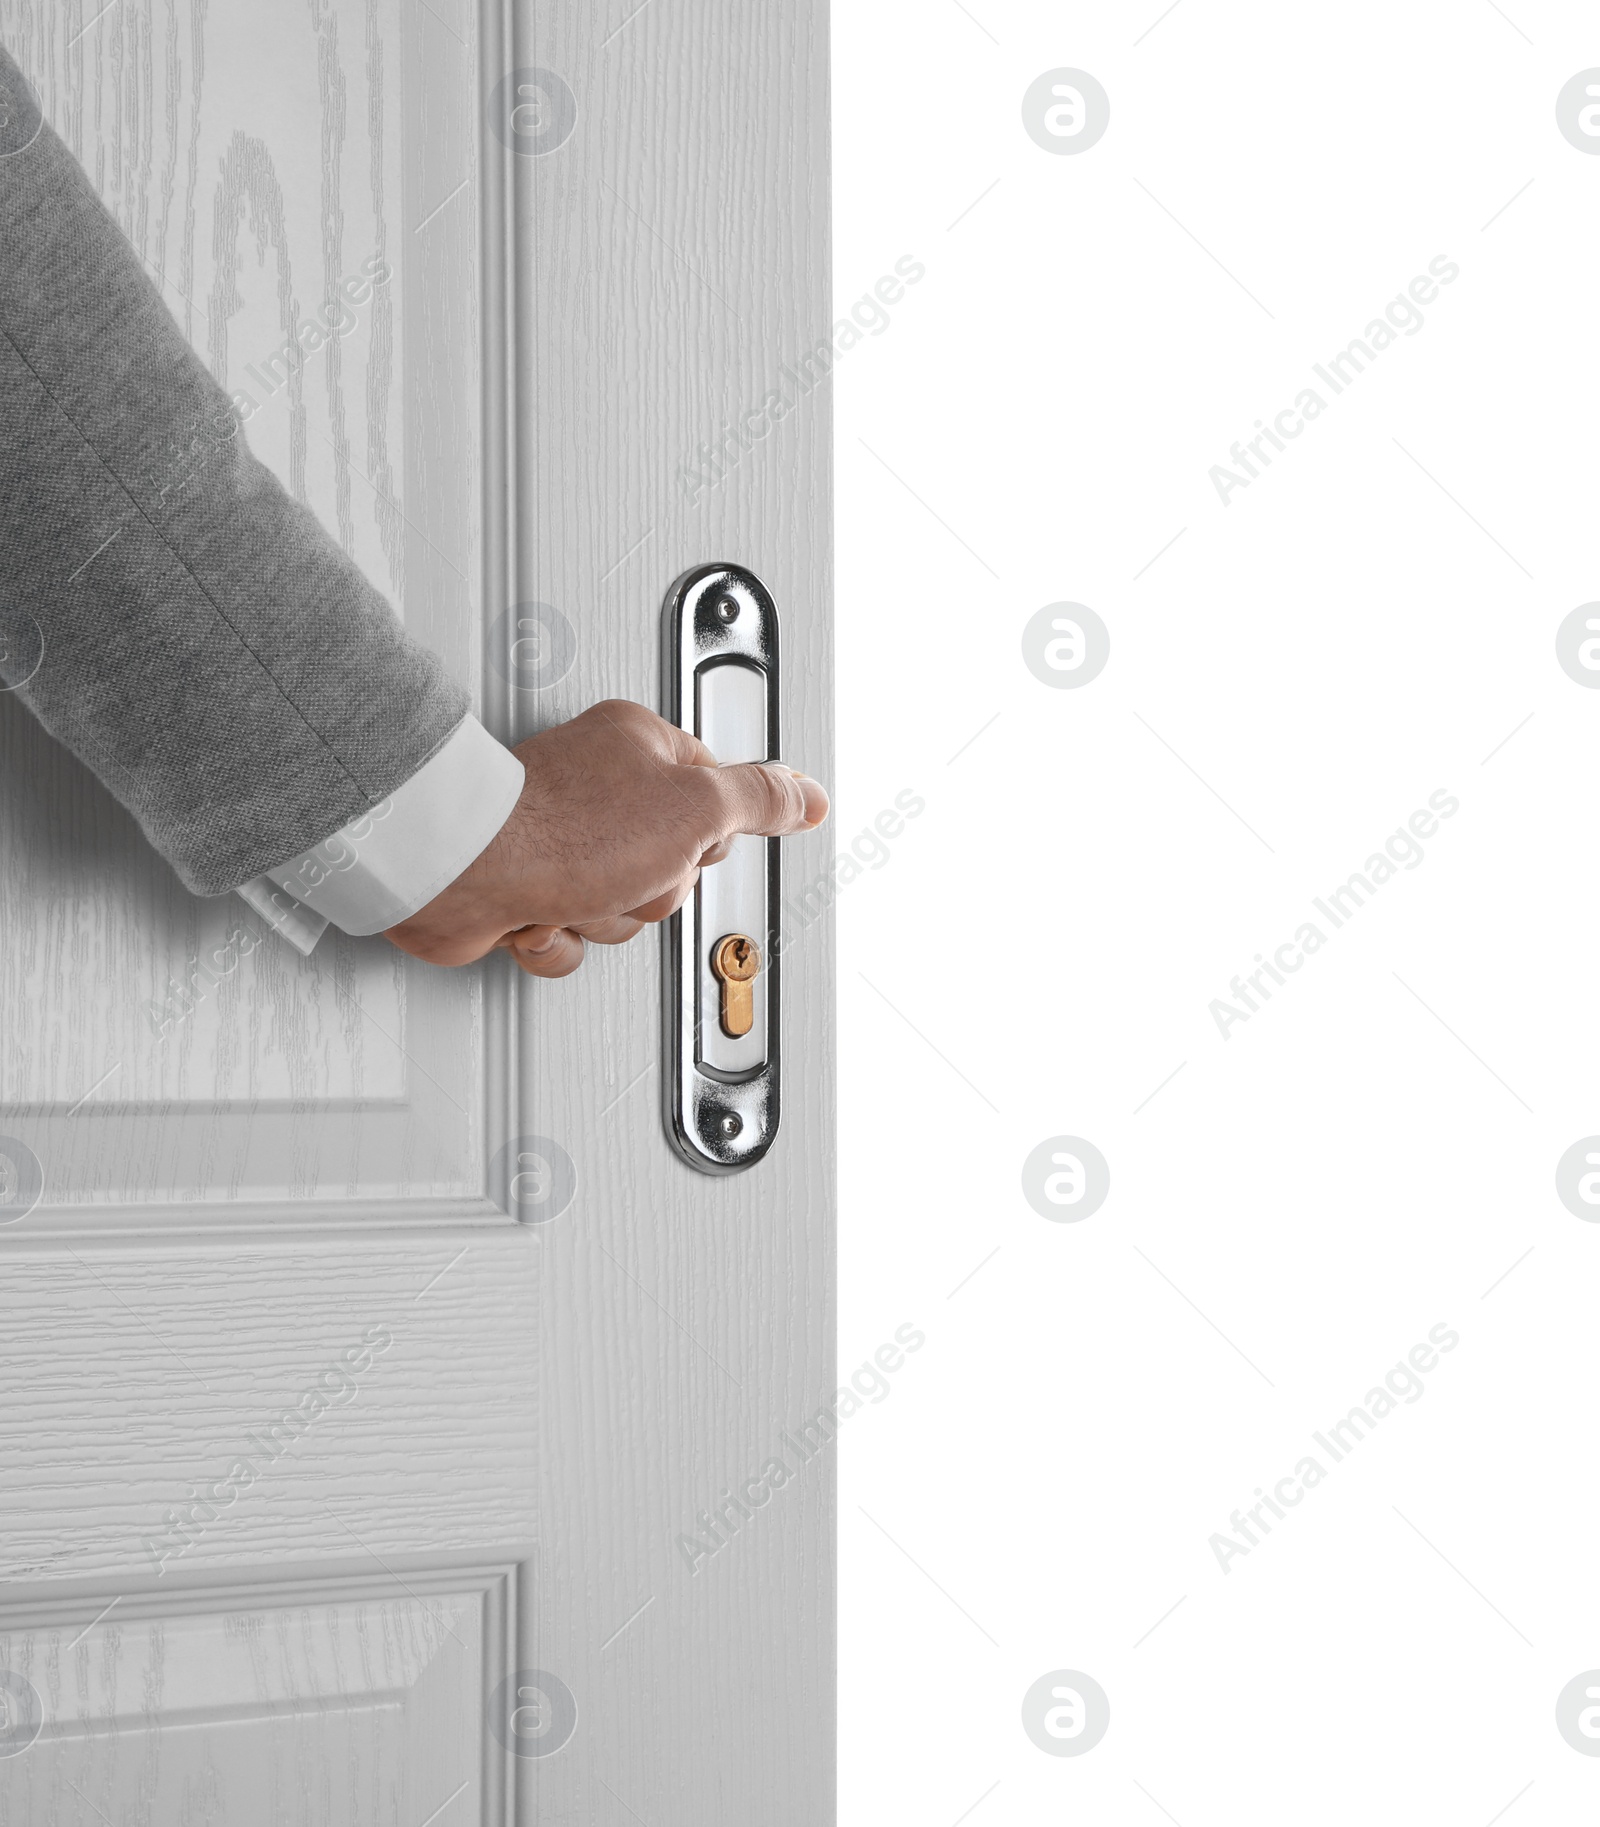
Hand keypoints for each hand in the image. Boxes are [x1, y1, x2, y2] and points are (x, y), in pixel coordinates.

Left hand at [384, 699, 827, 974]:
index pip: (712, 792)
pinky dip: (559, 938)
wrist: (466, 873)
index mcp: (639, 746)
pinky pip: (571, 935)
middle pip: (671, 862)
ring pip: (621, 906)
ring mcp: (559, 840)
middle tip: (631, 871)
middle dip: (653, 888)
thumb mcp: (695, 809)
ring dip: (604, 916)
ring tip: (577, 892)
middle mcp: (597, 786)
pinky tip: (544, 915)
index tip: (699, 842)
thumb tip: (806, 794)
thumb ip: (759, 799)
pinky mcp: (524, 887)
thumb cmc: (563, 829)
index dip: (710, 831)